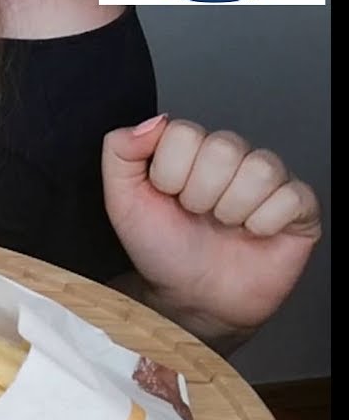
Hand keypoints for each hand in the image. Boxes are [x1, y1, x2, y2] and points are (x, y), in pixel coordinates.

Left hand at [101, 114, 320, 337]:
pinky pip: (291, 198)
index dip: (169, 173)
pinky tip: (252, 234)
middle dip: (199, 194)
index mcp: (191, 149)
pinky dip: (264, 224)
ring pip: (260, 169)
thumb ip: (120, 152)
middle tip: (196, 215)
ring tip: (223, 225)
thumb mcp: (122, 201)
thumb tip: (152, 122)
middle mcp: (232, 156)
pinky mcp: (299, 207)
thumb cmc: (161, 248)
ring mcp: (268, 180)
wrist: (191, 297)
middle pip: (224, 147)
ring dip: (231, 209)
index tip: (167, 197)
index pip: (185, 132)